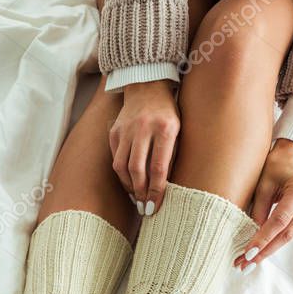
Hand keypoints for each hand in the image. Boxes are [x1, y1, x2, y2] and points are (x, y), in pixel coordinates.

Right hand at [109, 80, 178, 215]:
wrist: (148, 87)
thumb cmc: (169, 113)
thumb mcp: (178, 131)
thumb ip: (171, 156)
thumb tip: (162, 188)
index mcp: (164, 129)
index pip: (158, 168)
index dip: (156, 191)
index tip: (154, 207)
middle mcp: (143, 128)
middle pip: (137, 169)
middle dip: (140, 192)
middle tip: (143, 207)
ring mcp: (126, 129)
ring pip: (122, 166)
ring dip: (129, 185)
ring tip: (135, 196)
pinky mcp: (114, 131)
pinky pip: (115, 158)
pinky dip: (121, 173)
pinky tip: (129, 181)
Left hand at [236, 139, 292, 272]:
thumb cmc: (276, 165)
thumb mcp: (263, 184)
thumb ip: (258, 208)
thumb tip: (250, 234)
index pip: (279, 222)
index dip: (262, 239)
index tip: (247, 254)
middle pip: (286, 234)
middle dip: (264, 252)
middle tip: (244, 266)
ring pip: (289, 235)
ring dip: (268, 249)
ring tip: (248, 262)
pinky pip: (291, 230)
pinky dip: (275, 240)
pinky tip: (261, 250)